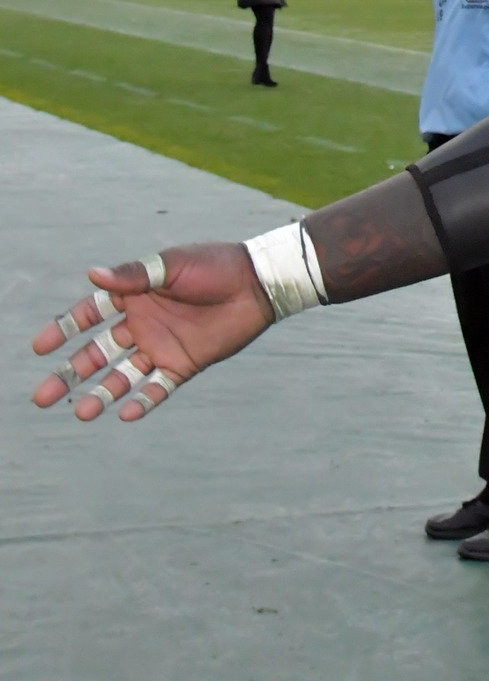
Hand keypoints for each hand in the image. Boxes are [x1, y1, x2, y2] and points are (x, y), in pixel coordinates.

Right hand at [29, 244, 273, 421]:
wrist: (257, 283)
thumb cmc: (214, 266)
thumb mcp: (171, 266)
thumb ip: (133, 275)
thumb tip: (92, 273)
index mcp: (134, 296)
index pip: (89, 315)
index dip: (63, 330)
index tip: (40, 347)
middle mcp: (142, 324)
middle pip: (97, 352)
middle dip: (69, 374)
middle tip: (42, 398)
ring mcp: (162, 345)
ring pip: (123, 375)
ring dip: (102, 393)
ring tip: (81, 412)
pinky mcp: (185, 363)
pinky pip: (159, 387)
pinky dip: (143, 400)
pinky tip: (125, 414)